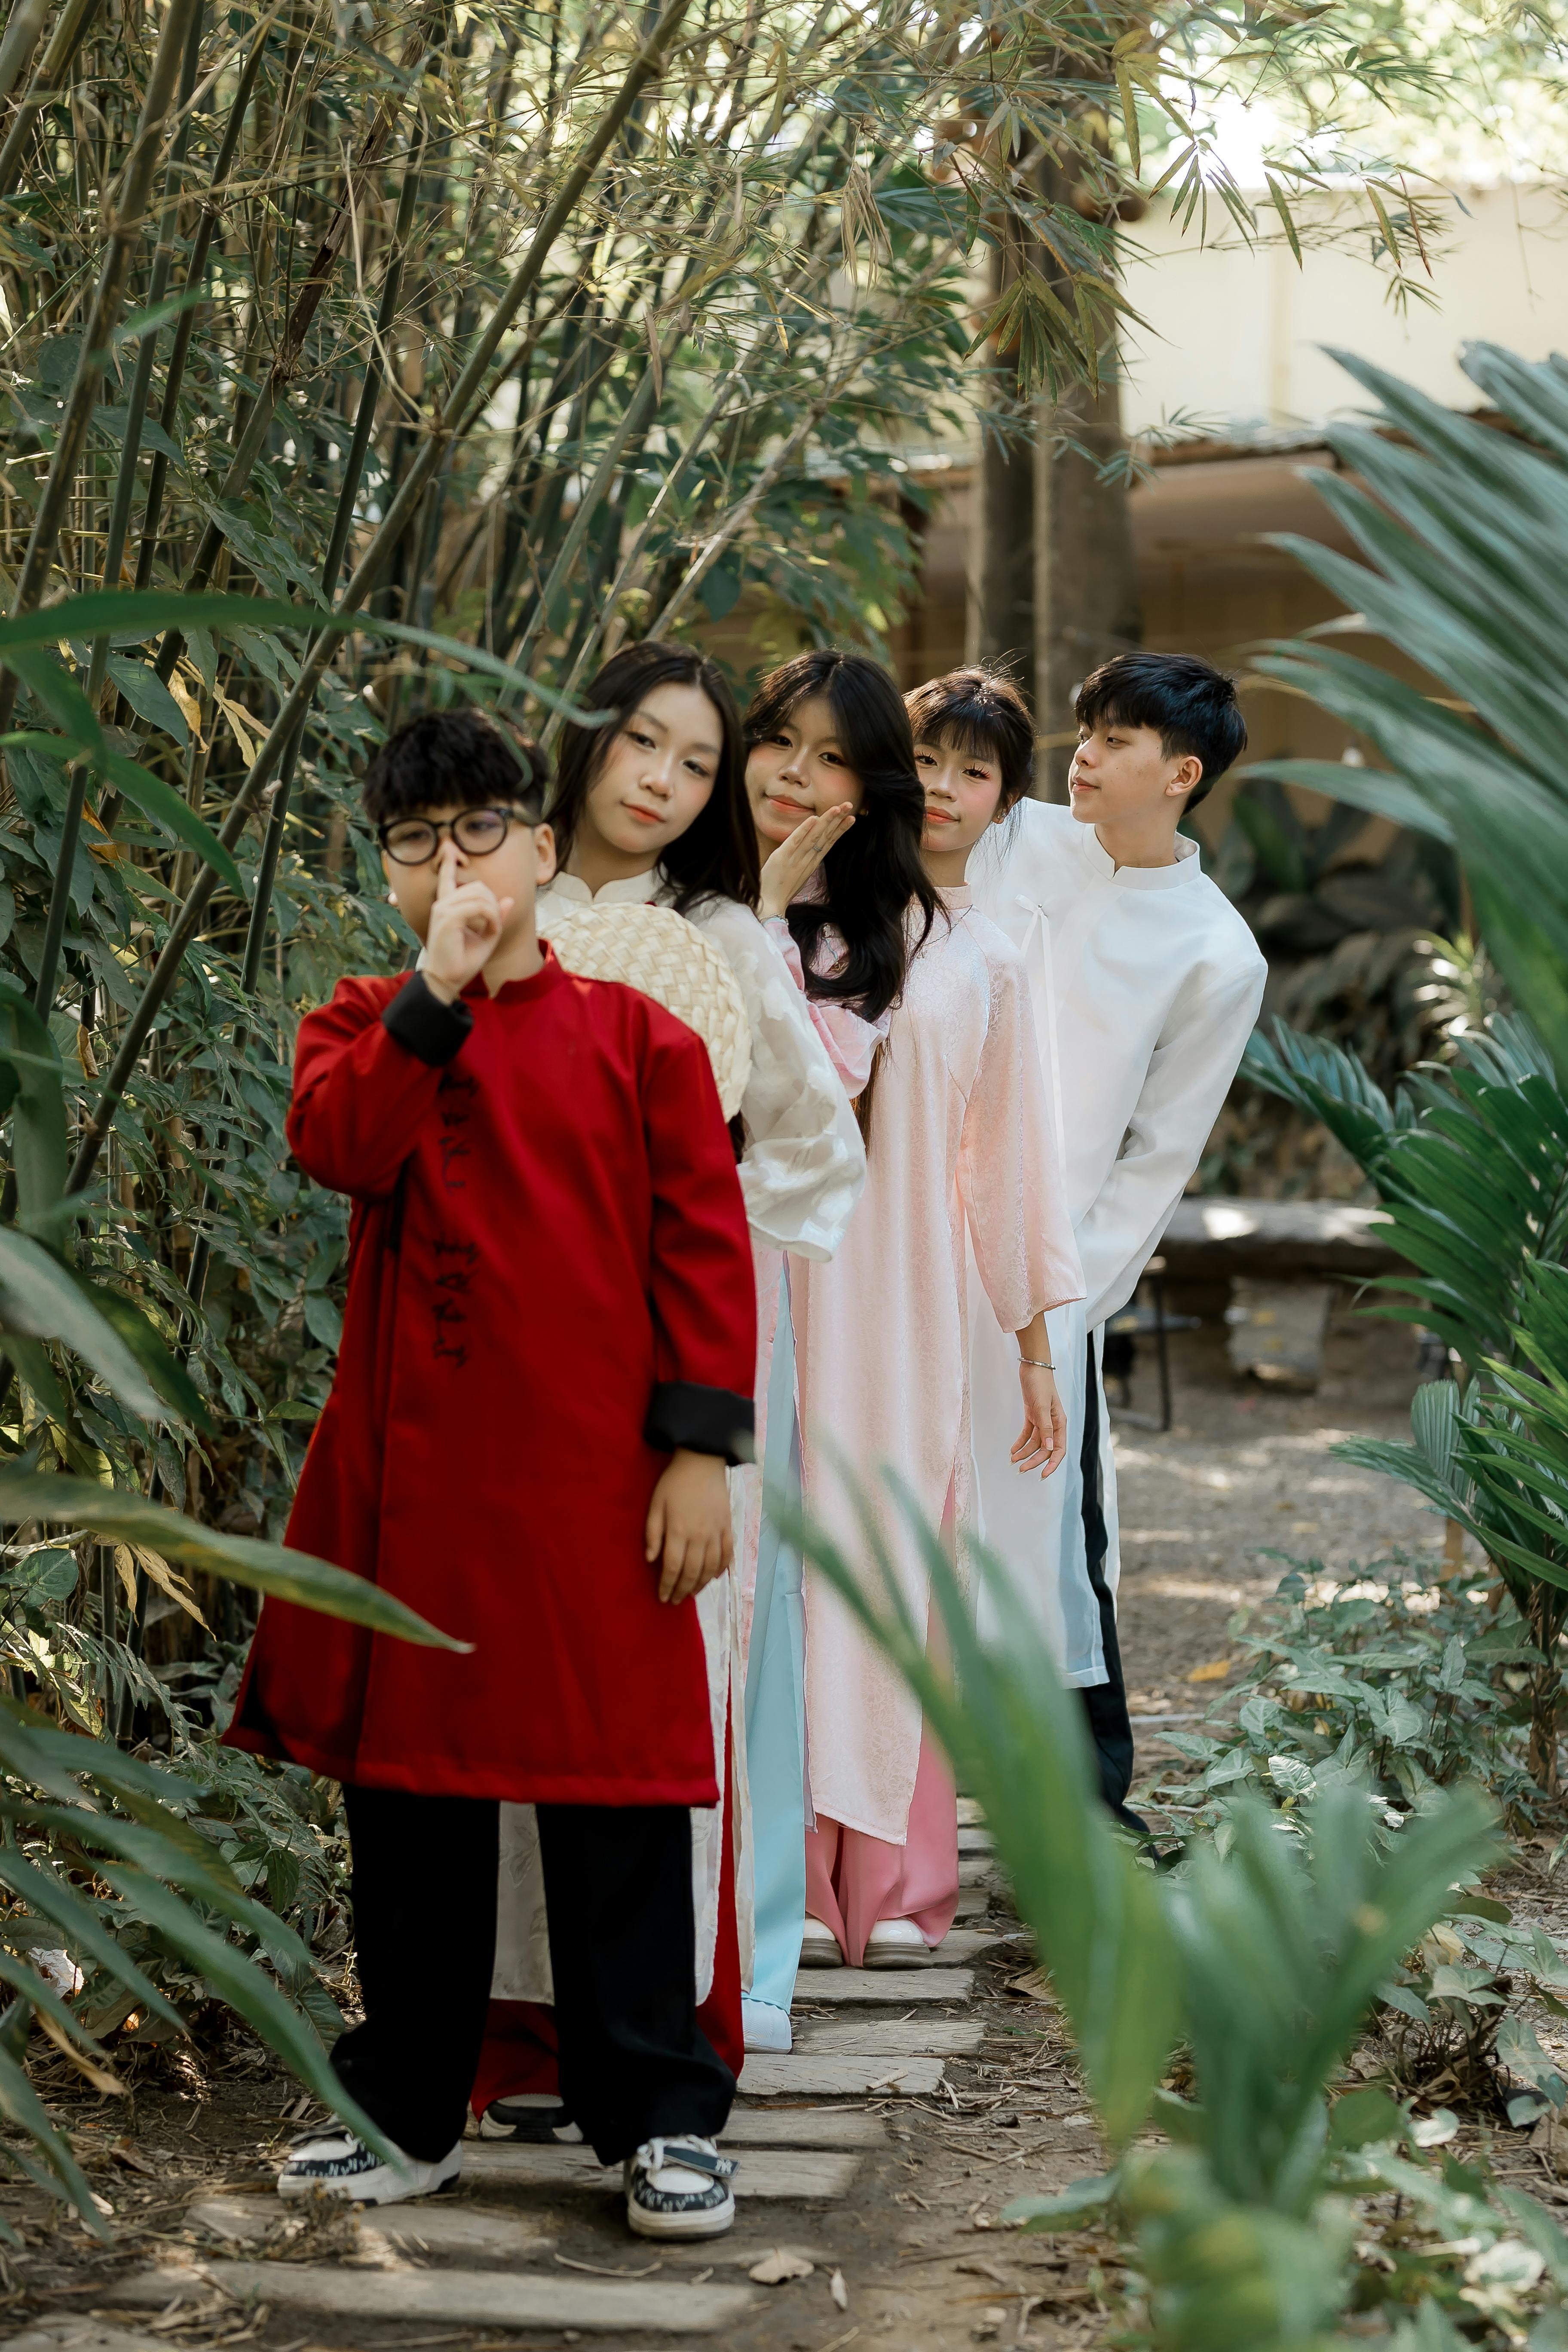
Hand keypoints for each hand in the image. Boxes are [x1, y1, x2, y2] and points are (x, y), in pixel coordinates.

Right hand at [422, 839, 514, 999]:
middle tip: (494, 925)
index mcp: (447, 906)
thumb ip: (496, 918)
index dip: (448, 862)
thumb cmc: (462, 962)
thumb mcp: (486, 937)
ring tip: (491, 930)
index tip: (449, 848)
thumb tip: (509, 899)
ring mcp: (443, 909)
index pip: (446, 878)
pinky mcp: (448, 917)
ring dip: (494, 912)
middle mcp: (443, 904)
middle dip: (494, 903)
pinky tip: (491, 930)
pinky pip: (480, 907)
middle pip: (478, 886)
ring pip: (481, 895)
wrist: (447, 980)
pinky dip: (492, 918)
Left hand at [645, 1448, 733, 1603]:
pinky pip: (727, 1554)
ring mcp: (716, 1532)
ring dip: (701, 1584)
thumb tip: (650, 1559)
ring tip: (691, 1592)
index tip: (662, 1597)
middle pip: (691, 1572)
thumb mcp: (655, 1504)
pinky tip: (714, 1577)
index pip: (672, 1567)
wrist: (702, 1461)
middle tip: (675, 1600)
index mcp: (678, 1531)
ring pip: (710, 1567)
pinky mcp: (728, 1526)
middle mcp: (699, 1536)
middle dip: (682, 1589)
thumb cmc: (673, 1483)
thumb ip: (653, 1533)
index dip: (667, 1585)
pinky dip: (721, 1569)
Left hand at [758, 803, 855, 919]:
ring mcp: (795, 858)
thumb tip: (810, 848)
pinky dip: (804, 830)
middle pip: (825, 836)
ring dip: (826, 821)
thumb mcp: (798, 874)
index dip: (840, 829)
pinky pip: (795, 841)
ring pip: (814, 836)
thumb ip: (804, 860)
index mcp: (812, 863)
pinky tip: (814, 819)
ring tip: (837, 808)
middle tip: (849, 805)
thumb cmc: (781, 890)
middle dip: (838, 819)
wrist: (769, 905)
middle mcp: (807, 859)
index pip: (829, 842)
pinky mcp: (782, 858)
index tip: (851, 818)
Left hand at [1012, 1360, 1066, 1478]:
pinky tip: (1013, 1450)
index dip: (1052, 1464)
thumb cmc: (1040, 1383)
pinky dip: (1020, 1442)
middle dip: (1034, 1460)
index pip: (1059, 1449)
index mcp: (1060, 1423)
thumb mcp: (1042, 1405)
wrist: (1032, 1366)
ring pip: (1035, 1443)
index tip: (1042, 1475)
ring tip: (1013, 1461)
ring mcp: (1043, 1420)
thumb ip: (1046, 1427)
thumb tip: (1050, 1447)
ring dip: (1024, 1452)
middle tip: (1021, 1470)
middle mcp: (1053, 1424)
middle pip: (1045, 1449)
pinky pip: (1027, 1434)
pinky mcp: (1033, 1415)